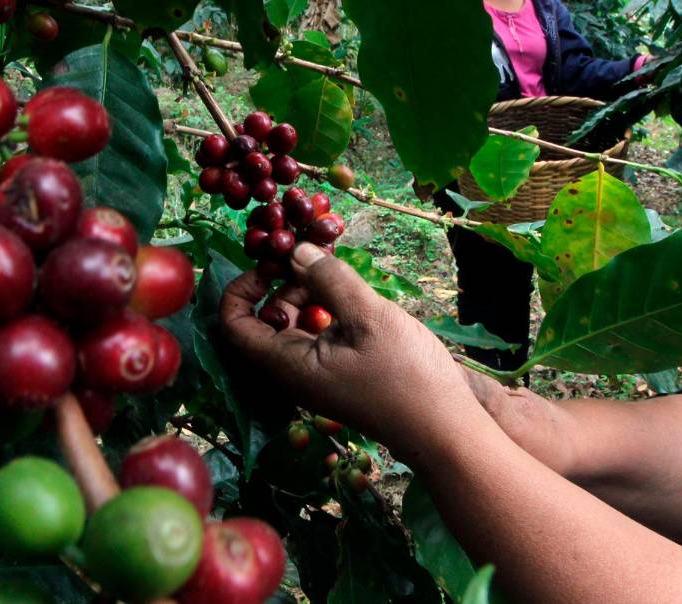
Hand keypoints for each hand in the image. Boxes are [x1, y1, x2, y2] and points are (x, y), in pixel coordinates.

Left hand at [219, 243, 466, 444]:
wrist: (447, 431)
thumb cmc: (407, 377)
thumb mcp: (368, 317)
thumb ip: (329, 280)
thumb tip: (296, 250)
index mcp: (288, 364)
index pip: (234, 326)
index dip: (241, 289)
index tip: (271, 264)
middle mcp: (296, 371)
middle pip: (266, 320)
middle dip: (282, 285)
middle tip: (314, 258)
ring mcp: (320, 373)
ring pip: (296, 324)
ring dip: (308, 294)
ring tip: (338, 272)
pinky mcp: (343, 371)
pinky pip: (320, 334)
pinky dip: (329, 309)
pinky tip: (353, 294)